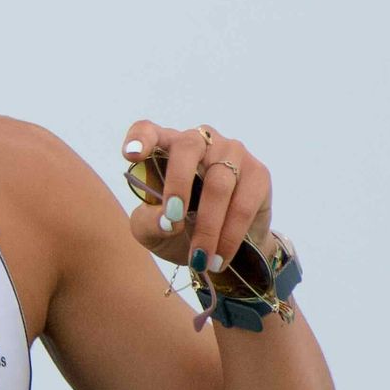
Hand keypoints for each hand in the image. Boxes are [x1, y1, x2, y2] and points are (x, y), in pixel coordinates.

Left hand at [123, 118, 273, 282]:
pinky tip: (220, 256)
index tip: (131, 154)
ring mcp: (231, 152)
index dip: (141, 138)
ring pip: (219, 183)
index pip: (148, 130)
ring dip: (208, 226)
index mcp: (165, 147)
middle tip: (172, 221)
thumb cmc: (179, 228)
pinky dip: (230, 235)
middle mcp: (199, 141)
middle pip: (188, 147)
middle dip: (178, 184)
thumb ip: (149, 223)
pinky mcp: (258, 173)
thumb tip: (167, 222)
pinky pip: (243, 204)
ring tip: (199, 259)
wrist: (222, 247)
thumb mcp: (152, 232)